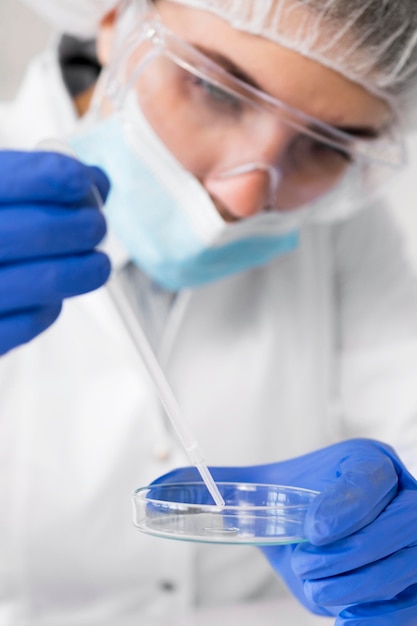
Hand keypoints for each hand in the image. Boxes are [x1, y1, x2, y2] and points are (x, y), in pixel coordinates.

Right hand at [0, 150, 110, 354]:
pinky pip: (27, 323)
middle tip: (95, 226)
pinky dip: (49, 307)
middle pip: (38, 231)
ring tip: (96, 264)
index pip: (12, 179)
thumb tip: (97, 182)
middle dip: (82, 226)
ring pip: (44, 282)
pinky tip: (49, 296)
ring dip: (83, 270)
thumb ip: (33, 180)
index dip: (57, 176)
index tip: (80, 179)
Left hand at [153, 439, 416, 623]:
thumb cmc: (301, 508)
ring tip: (319, 583)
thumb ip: (214, 488)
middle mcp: (403, 496)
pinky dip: (373, 615)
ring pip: (399, 571)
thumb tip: (151, 490)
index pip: (368, 479)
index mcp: (367, 465)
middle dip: (342, 557)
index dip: (342, 506)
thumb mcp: (265, 491)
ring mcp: (416, 540)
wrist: (339, 527)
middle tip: (307, 566)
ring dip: (351, 588)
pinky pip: (406, 608)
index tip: (308, 530)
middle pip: (391, 530)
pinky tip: (347, 606)